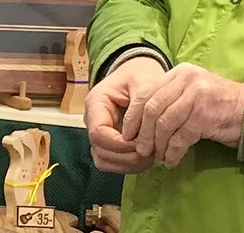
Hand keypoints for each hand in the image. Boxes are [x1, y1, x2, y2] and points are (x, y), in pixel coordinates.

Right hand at [85, 56, 165, 173]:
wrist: (137, 77)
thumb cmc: (139, 77)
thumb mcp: (143, 83)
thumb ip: (141, 104)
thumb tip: (138, 135)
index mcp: (96, 103)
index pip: (98, 132)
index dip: (119, 144)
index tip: (141, 144)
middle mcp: (92, 121)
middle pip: (100, 150)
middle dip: (125, 157)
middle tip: (150, 155)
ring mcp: (99, 134)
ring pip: (104, 160)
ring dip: (127, 164)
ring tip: (150, 158)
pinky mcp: (108, 143)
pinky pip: (112, 162)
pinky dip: (128, 165)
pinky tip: (146, 159)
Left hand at [122, 63, 243, 168]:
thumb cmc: (218, 105)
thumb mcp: (191, 92)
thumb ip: (169, 98)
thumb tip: (139, 122)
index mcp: (180, 72)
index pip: (147, 93)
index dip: (134, 116)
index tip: (129, 133)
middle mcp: (187, 79)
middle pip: (152, 109)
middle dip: (143, 133)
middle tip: (141, 149)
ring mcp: (196, 96)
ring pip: (163, 124)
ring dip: (158, 145)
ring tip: (158, 156)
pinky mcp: (204, 115)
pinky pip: (180, 138)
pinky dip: (172, 152)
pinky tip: (172, 160)